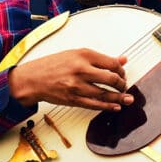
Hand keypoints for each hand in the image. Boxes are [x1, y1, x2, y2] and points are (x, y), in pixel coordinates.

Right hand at [8, 48, 133, 110]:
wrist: (32, 78)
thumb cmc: (53, 65)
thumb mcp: (76, 54)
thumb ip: (100, 58)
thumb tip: (122, 59)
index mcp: (83, 55)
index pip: (111, 63)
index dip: (121, 70)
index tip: (122, 73)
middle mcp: (81, 69)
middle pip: (111, 78)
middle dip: (122, 84)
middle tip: (124, 86)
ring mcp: (77, 86)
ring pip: (105, 94)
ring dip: (119, 98)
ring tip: (127, 99)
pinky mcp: (73, 99)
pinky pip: (95, 105)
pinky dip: (107, 106)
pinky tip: (115, 106)